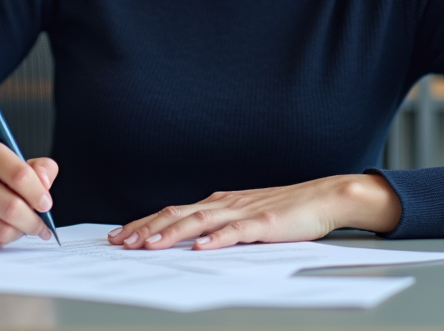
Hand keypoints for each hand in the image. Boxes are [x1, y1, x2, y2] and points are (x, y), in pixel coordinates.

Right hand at [0, 139, 58, 249]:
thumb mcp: (18, 166)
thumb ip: (40, 169)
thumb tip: (45, 182)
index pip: (20, 175)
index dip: (39, 194)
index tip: (45, 204)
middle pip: (12, 207)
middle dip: (33, 221)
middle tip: (40, 225)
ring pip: (2, 229)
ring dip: (18, 232)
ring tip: (19, 227)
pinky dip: (0, 242)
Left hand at [106, 174, 400, 250]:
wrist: (323, 197)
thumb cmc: (286, 210)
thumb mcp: (244, 217)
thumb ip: (219, 227)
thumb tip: (190, 241)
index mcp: (218, 203)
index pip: (172, 213)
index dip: (144, 223)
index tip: (121, 235)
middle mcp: (224, 203)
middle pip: (176, 214)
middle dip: (145, 228)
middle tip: (120, 241)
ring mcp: (243, 211)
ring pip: (199, 221)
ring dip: (170, 233)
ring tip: (148, 244)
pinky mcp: (264, 222)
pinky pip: (235, 231)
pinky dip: (216, 239)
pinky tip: (200, 247)